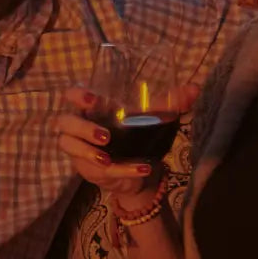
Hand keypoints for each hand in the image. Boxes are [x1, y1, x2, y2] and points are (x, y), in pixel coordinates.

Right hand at [55, 85, 196, 204]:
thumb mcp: (155, 117)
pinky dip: (121, 170)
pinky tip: (140, 169)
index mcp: (93, 107)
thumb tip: (194, 88)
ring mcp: (79, 149)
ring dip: (87, 151)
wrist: (140, 168)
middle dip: (82, 128)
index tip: (92, 99)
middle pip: (63, 122)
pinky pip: (96, 169)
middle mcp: (80, 126)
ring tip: (108, 158)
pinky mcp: (86, 169)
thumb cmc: (139, 135)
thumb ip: (172, 102)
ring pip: (68, 145)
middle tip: (106, 136)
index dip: (76, 95)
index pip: (71, 95)